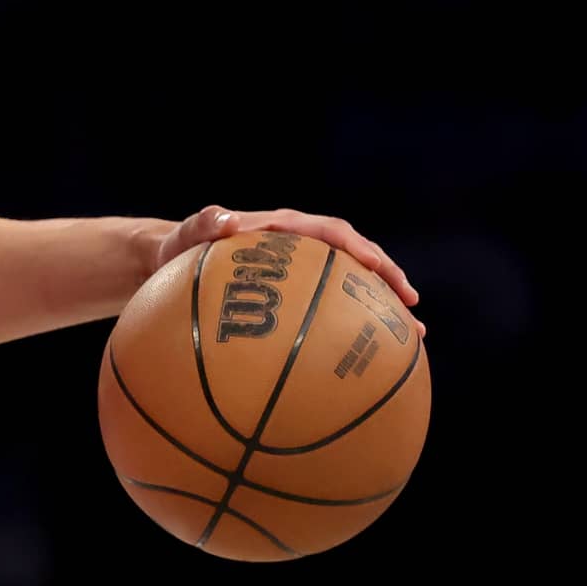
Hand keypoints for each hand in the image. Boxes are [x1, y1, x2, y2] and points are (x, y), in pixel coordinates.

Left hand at [152, 205, 424, 337]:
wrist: (172, 261)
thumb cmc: (179, 249)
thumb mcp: (186, 235)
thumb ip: (203, 224)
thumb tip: (227, 220)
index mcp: (283, 230)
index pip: (330, 233)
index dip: (356, 248)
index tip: (376, 267)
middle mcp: (301, 249)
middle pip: (355, 260)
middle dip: (387, 279)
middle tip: (411, 305)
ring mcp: (301, 275)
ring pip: (351, 288)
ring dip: (382, 308)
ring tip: (414, 338)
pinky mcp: (295, 299)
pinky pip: (331, 312)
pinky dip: (353, 332)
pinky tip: (370, 365)